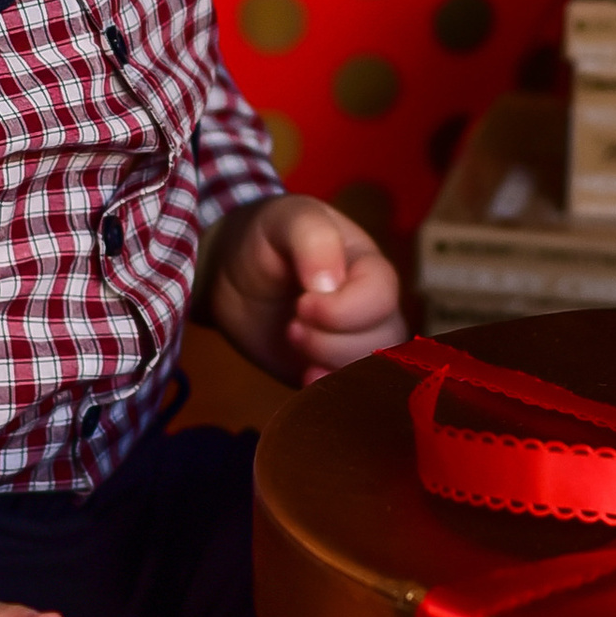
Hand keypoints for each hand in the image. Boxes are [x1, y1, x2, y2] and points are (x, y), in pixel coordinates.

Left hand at [202, 192, 405, 379]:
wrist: (232, 275)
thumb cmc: (266, 238)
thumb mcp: (286, 219)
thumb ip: (313, 239)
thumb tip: (330, 283)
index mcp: (370, 268)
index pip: (382, 297)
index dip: (344, 309)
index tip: (302, 304)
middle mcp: (373, 311)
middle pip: (383, 342)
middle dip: (330, 341)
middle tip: (291, 326)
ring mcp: (355, 345)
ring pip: (371, 373)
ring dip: (328, 366)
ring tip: (292, 340)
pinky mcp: (333, 373)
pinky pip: (350, 397)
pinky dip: (329, 393)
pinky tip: (304, 376)